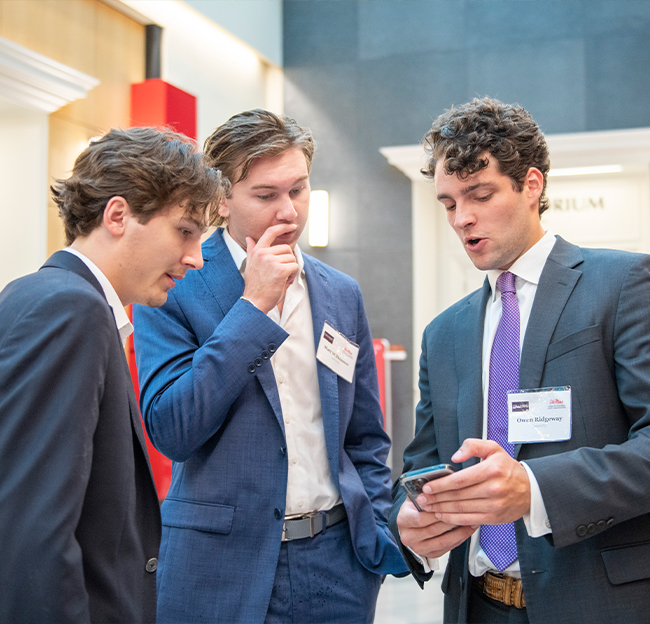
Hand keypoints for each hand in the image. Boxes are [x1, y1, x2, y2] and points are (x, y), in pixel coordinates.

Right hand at [242, 224, 299, 312]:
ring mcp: (271, 261)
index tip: (291, 225)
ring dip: (290, 269)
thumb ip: (252, 250)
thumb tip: (249, 238)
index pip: (270, 232)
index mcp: (257, 251)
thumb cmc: (255, 285)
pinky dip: (292, 275)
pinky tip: (284, 281)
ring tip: (280, 278)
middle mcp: (263, 253)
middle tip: (280, 273)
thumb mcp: (251, 264)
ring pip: (292, 259)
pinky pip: (295, 267)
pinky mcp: (280, 270)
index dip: (282, 227)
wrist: (254, 301)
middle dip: (287, 260)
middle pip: (286, 249)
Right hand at [397, 499, 476, 559]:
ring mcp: (419, 547)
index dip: (436, 512)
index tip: (451, 504)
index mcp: (403, 519)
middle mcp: (408, 536)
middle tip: (466, 512)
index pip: (420, 518)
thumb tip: (442, 480)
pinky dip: (459, 538)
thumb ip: (425, 491)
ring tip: (471, 521)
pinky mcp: (430, 554)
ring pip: (443, 541)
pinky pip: (448, 548)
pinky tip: (467, 529)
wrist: (410, 525)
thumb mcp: (415, 496)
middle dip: (451, 520)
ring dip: (459, 531)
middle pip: (433, 529)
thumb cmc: (416, 508)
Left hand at [416, 439, 530, 525]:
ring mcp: (494, 505)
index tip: (428, 486)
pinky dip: (454, 519)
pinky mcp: (494, 518)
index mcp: (491, 470)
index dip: (441, 484)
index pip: (460, 479)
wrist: (531, 489)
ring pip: (462, 509)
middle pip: (458, 496)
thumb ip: (472, 446)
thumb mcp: (493, 448)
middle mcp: (493, 489)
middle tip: (423, 499)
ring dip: (442, 509)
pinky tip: (443, 516)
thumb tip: (455, 456)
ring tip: (429, 508)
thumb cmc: (508, 468)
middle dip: (437, 498)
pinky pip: (470, 520)